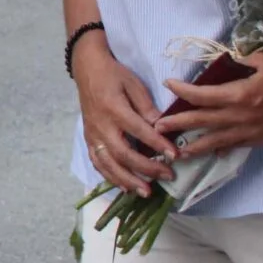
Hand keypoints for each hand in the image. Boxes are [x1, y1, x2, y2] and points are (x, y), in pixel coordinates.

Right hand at [74, 37, 176, 197]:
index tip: (176, 155)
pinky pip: (98, 163)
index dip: (158, 145)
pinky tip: (124, 188)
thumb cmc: (114, 75)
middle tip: (168, 176)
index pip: (139, 132)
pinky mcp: (89, 139)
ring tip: (145, 192)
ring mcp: (93, 135)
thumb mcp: (133, 83)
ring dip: (127, 180)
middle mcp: (102, 126)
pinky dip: (110, 177)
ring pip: (108, 164)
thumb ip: (146, 106)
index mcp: (115, 110)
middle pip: (123, 154)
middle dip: (146, 169)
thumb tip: (161, 125)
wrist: (87, 70)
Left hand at [161, 51, 262, 159]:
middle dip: (179, 124)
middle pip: (204, 122)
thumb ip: (240, 60)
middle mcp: (245, 117)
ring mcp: (256, 132)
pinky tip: (213, 151)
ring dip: (196, 145)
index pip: (203, 96)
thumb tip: (223, 58)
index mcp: (242, 94)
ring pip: (219, 141)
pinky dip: (223, 148)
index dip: (183, 91)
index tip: (169, 84)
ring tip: (176, 152)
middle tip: (157, 128)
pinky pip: (239, 145)